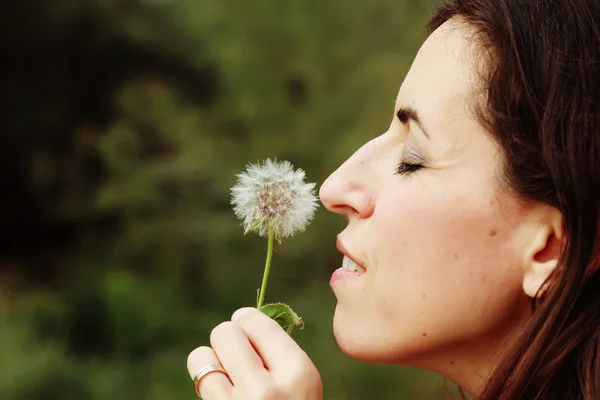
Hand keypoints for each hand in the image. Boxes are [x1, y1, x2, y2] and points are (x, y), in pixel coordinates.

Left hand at [187, 307, 322, 399]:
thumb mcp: (302, 384)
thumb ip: (278, 351)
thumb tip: (242, 316)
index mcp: (298, 373)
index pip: (255, 321)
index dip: (246, 321)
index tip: (246, 329)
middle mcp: (267, 390)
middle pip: (224, 333)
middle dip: (228, 339)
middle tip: (237, 354)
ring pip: (201, 357)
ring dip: (211, 362)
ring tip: (227, 375)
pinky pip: (200, 383)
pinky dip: (207, 383)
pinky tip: (223, 394)